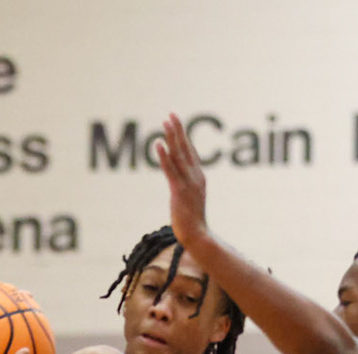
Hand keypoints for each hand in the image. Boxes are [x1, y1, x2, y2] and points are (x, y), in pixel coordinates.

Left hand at [154, 113, 209, 248]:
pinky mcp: (179, 191)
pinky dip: (164, 156)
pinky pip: (170, 170)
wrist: (198, 236)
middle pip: (185, 148)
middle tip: (171, 114)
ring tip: (165, 121)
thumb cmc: (193, 222)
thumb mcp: (190, 200)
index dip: (183, 136)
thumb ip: (186, 188)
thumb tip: (179, 184)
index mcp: (199, 178)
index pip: (190, 152)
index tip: (176, 122)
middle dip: (178, 130)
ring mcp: (188, 183)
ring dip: (172, 137)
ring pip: (179, 155)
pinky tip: (158, 143)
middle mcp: (196, 176)